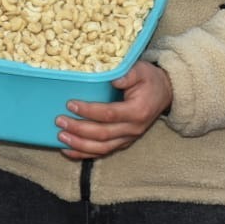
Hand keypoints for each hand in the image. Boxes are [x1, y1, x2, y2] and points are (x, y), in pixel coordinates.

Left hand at [55, 60, 172, 159]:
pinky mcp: (123, 142)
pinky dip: (84, 153)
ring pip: (102, 148)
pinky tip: (68, 150)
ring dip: (79, 145)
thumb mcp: (141, 70)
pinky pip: (102, 152)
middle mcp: (133, 129)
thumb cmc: (149, 80)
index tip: (71, 104)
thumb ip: (127, 74)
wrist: (164, 93)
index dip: (89, 111)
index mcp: (137, 111)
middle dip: (79, 129)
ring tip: (61, 137)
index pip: (109, 114)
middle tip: (60, 121)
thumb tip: (111, 78)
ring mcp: (128, 138)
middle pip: (102, 134)